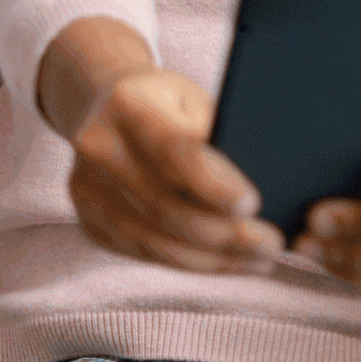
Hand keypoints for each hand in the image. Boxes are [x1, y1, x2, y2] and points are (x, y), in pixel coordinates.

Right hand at [39, 17, 282, 273]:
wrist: (100, 105)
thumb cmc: (166, 100)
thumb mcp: (193, 98)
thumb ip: (218, 134)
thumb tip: (265, 184)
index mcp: (129, 104)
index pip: (173, 151)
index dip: (213, 184)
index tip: (253, 206)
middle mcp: (98, 147)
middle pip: (167, 206)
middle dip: (227, 233)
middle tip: (272, 244)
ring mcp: (87, 189)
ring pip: (157, 241)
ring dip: (215, 259)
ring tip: (260, 260)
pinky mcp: (90, 220)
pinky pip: (147, 253)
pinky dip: (192, 263)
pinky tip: (228, 262)